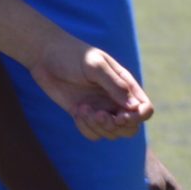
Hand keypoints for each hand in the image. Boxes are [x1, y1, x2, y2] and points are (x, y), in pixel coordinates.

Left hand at [30, 38, 153, 140]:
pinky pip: (93, 134)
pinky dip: (86, 128)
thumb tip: (134, 106)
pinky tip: (77, 111)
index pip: (144, 109)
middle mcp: (116, 100)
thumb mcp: (95, 66)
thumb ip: (115, 85)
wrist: (45, 56)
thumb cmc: (73, 55)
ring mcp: (100, 109)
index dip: (137, 117)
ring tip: (82, 109)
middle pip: (131, 127)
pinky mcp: (83, 115)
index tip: (120, 116)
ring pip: (111, 133)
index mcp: (125, 86)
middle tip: (99, 115)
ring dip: (98, 127)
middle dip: (116, 126)